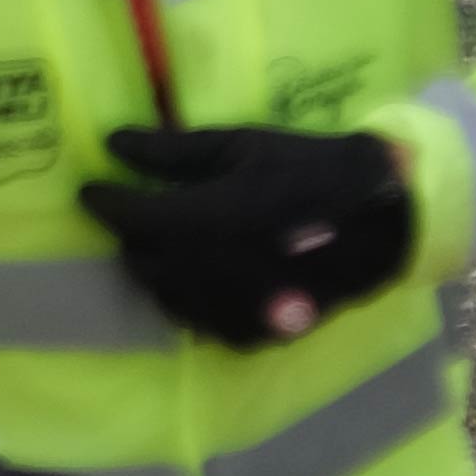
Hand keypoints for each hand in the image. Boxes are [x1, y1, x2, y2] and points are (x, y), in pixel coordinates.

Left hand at [77, 124, 415, 346]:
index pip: (129, 218)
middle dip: (132, 237)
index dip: (103, 203)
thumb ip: (171, 150)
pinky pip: (200, 323)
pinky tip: (197, 279)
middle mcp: (211, 270)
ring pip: (164, 296)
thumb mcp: (242, 145)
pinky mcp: (256, 333)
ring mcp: (233, 308)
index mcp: (205, 219)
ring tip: (163, 246)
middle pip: (141, 260)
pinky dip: (188, 301)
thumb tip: (112, 143)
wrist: (385, 218)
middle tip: (136, 216)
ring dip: (154, 270)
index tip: (90, 192)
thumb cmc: (309, 170)